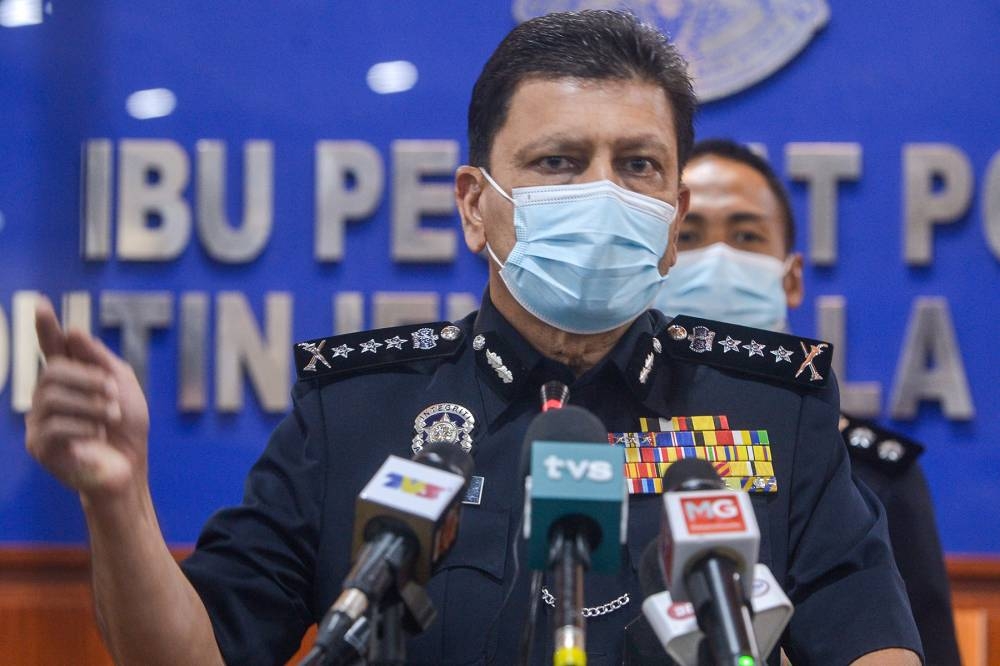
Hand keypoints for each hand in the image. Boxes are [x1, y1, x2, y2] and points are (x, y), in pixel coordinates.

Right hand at [25, 300, 149, 500]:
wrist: (130, 467)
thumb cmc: (127, 428)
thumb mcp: (123, 386)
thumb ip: (100, 360)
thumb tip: (73, 331)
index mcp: (70, 379)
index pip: (52, 347)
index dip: (46, 326)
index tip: (40, 303)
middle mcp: (48, 397)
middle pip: (53, 370)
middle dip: (89, 378)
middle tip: (113, 394)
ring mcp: (40, 421)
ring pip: (53, 396)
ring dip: (91, 404)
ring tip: (111, 417)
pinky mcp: (39, 446)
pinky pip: (55, 424)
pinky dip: (84, 427)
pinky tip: (95, 436)